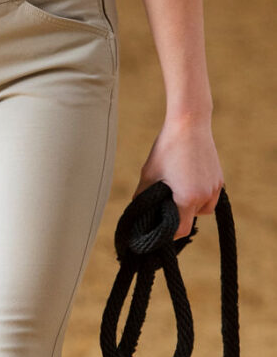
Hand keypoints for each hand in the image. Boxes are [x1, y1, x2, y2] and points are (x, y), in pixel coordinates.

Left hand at [133, 113, 223, 239]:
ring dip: (188, 206)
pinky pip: (208, 198)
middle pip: (189, 220)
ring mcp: (215, 189)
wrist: (190, 124)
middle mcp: (205, 197)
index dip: (167, 233)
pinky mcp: (220, 181)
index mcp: (187, 198)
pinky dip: (198, 195)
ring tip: (175, 188)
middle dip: (176, 215)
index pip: (179, 231)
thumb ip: (142, 197)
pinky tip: (186, 181)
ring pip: (201, 210)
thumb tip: (136, 212)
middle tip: (163, 204)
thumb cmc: (167, 148)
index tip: (158, 227)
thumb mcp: (149, 173)